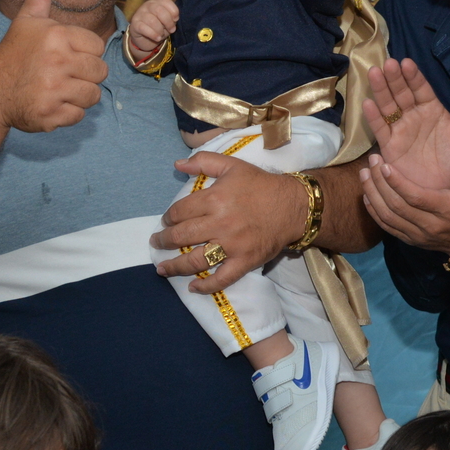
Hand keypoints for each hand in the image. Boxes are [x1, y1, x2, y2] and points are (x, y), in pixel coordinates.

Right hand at [0, 0, 107, 132]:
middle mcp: (58, 63)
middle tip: (63, 74)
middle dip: (85, 74)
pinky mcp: (51, 115)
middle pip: (100, 72)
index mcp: (57, 36)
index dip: (84, 52)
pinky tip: (52, 103)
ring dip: (79, 94)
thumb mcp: (26, 20)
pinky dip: (68, 113)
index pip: (97, 47)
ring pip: (93, 95)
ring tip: (59, 88)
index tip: (65, 55)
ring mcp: (54, 91)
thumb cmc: (13, 54)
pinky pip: (79, 115)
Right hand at [128, 0, 178, 54]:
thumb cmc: (158, 27)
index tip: (175, 20)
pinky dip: (153, 35)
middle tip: (171, 30)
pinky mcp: (134, 24)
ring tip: (162, 35)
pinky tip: (157, 38)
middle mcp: (148, 5)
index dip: (173, 11)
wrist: (145, 38)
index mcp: (157, 2)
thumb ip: (171, 19)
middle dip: (168, 22)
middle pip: (159, 10)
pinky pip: (144, 28)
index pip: (165, 1)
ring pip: (152, 21)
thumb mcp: (167, 23)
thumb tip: (173, 20)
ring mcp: (140, 14)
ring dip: (160, 30)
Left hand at [150, 152, 306, 292]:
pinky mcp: (244, 261)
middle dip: (164, 241)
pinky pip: (222, 278)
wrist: (293, 206)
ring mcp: (232, 245)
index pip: (180, 211)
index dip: (168, 217)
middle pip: (182, 236)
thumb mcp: (232, 165)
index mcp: (215, 198)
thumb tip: (177, 165)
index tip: (166, 221)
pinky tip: (193, 288)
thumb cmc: (260, 185)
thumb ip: (203, 162)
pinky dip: (206, 286)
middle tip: (157, 243)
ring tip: (162, 269)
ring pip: (196, 260)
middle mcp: (220, 223)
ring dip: (175, 266)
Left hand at [359, 145, 449, 263]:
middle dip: (379, 183)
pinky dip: (373, 210)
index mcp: (447, 209)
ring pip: (387, 216)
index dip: (397, 182)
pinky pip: (386, 227)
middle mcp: (430, 225)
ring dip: (372, 194)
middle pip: (396, 205)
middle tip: (371, 162)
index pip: (416, 197)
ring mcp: (418, 235)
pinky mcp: (409, 240)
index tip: (384, 164)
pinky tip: (366, 193)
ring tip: (364, 173)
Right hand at [361, 58, 449, 189]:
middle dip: (394, 78)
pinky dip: (373, 117)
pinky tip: (368, 103)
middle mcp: (414, 117)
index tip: (406, 63)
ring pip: (388, 106)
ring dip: (381, 90)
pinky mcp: (390, 146)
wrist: (447, 192)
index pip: (422, 89)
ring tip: (374, 73)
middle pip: (401, 93)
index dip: (414, 77)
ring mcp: (400, 130)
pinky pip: (380, 129)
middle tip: (388, 63)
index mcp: (434, 111)